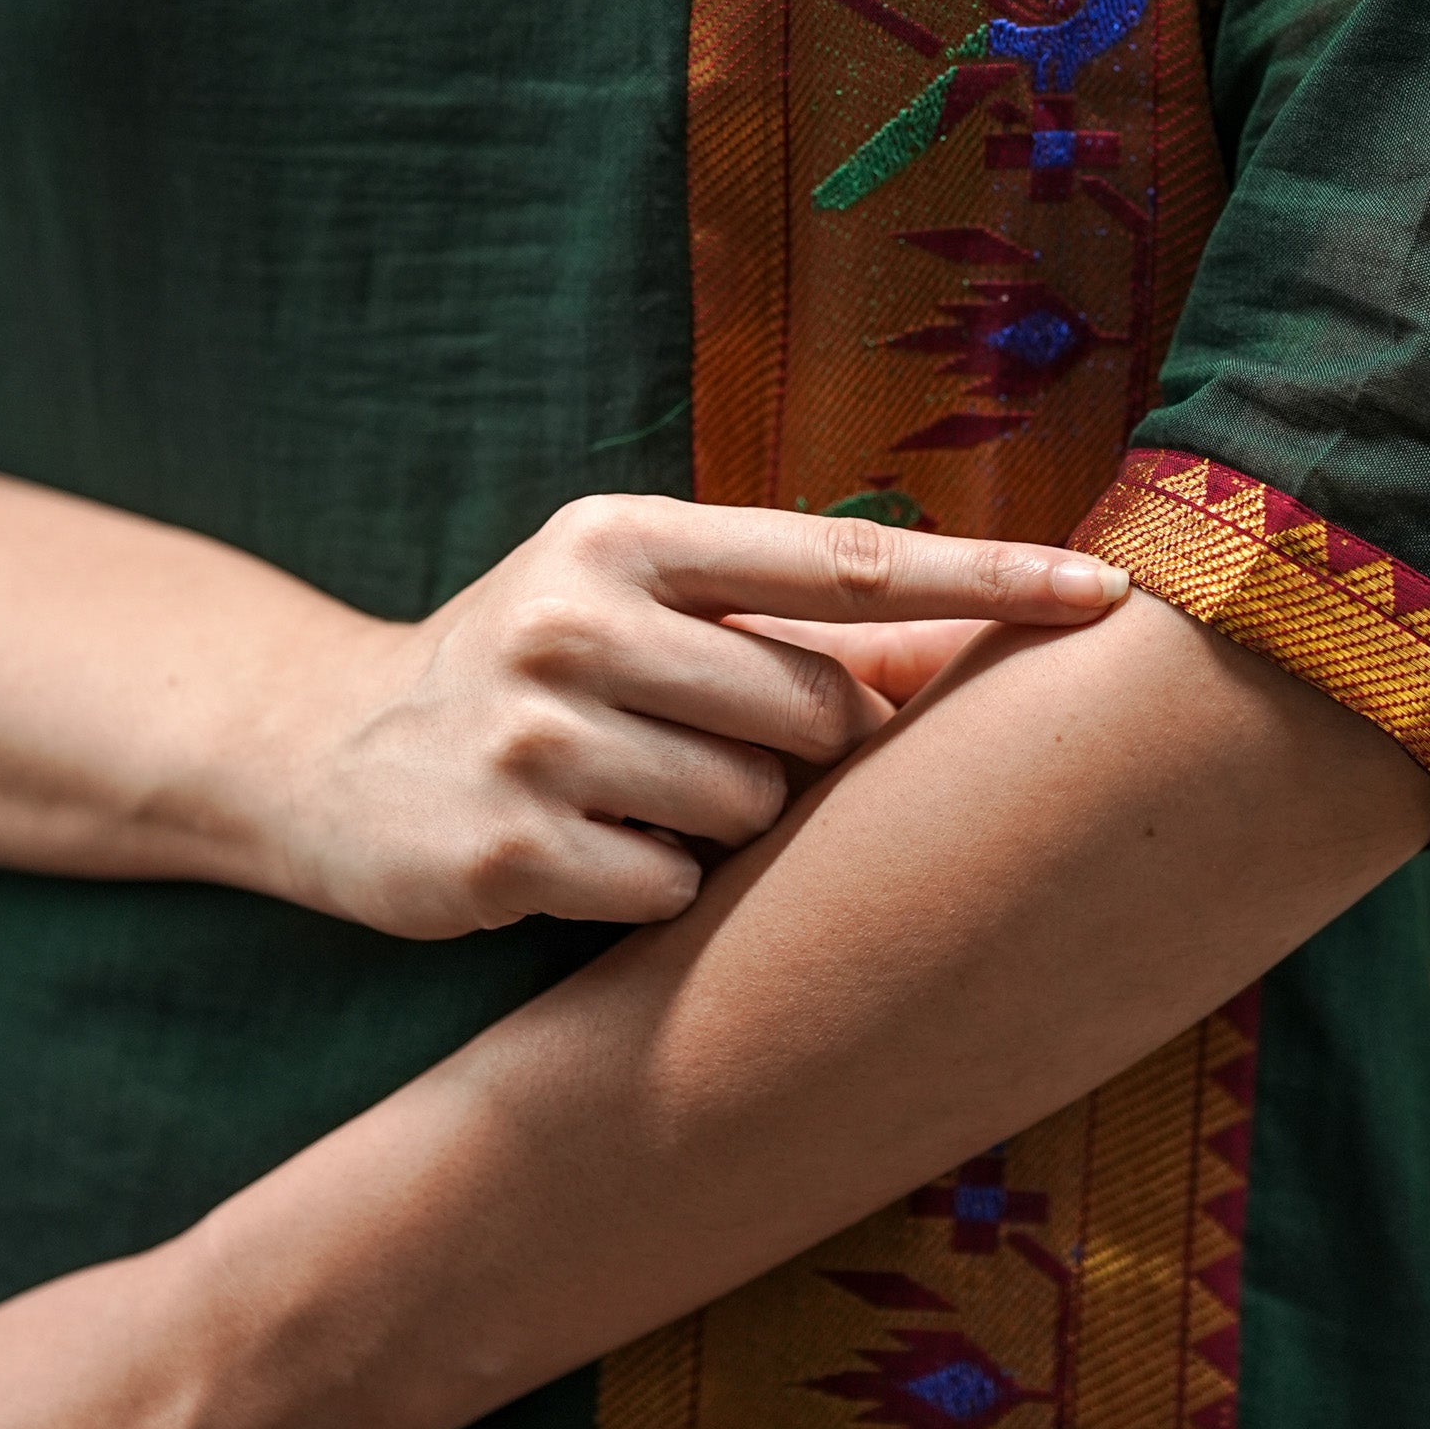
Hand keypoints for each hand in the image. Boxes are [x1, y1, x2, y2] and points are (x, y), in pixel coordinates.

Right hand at [250, 494, 1125, 939]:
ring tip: (620, 793)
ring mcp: (539, 736)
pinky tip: (575, 852)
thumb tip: (968, 672)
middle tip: (689, 743)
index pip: (848, 563)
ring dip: (715, 824)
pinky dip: (649, 888)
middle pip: (816, 713)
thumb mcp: (637, 609)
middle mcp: (579, 619)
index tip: (1108, 594)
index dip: (988, 579)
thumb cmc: (532, 672)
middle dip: (789, 750)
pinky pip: (674, 890)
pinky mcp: (509, 847)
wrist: (321, 754)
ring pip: (751, 812)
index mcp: (625, 537)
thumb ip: (786, 626)